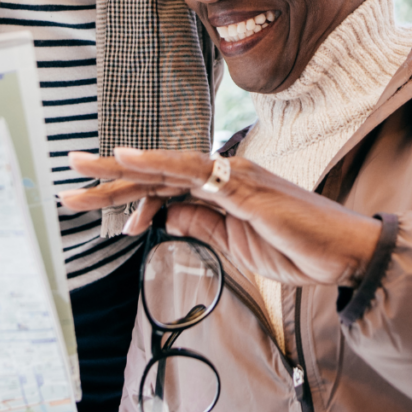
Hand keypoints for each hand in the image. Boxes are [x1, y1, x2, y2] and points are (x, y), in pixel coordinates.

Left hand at [63, 150, 381, 287]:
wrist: (341, 253)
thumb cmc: (298, 248)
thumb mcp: (236, 246)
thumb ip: (202, 227)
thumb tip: (166, 215)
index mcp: (221, 192)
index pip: (165, 190)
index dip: (131, 198)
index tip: (103, 213)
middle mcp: (223, 175)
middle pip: (156, 173)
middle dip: (110, 174)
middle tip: (69, 172)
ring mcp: (233, 176)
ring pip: (166, 168)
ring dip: (120, 168)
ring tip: (80, 167)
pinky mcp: (243, 185)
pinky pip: (194, 171)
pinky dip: (160, 163)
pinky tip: (128, 158)